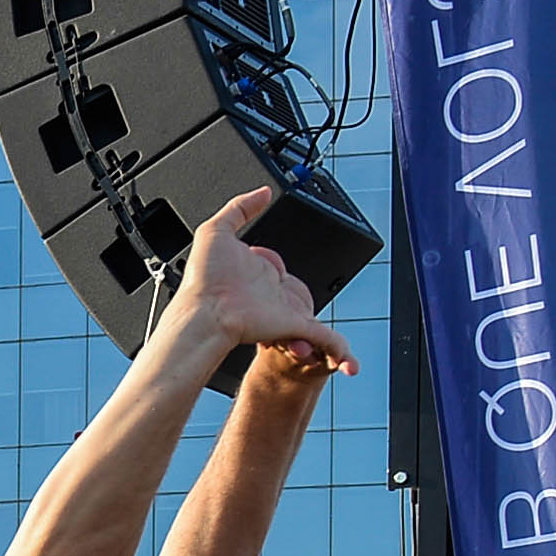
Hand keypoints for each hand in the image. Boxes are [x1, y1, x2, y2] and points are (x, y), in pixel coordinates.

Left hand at [172, 188, 356, 377]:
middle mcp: (273, 297)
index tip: (270, 266)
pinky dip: (341, 352)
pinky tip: (350, 364)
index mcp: (257, 276)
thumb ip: (240, 208)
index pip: (276, 271)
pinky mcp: (296, 327)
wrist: (205, 312)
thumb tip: (263, 191)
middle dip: (297, 293)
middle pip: (298, 293)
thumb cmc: (204, 281)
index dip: (275, 265)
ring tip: (314, 327)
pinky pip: (327, 341)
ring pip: (313, 319)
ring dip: (321, 329)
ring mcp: (287, 313)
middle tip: (282, 286)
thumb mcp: (217, 231)